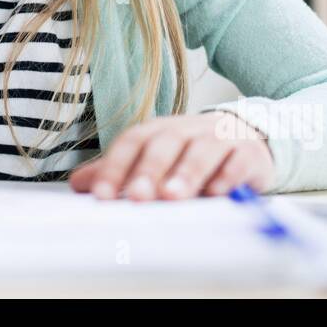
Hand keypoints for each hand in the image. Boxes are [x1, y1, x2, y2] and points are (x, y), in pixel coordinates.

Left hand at [68, 110, 274, 200]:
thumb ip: (118, 170)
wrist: (246, 136)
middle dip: (149, 170)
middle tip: (137, 197)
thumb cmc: (190, 152)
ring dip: (186, 173)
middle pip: (165, 143)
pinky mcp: (248, 152)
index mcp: (159, 131)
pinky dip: (227, 177)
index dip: (114, 167)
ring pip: (201, 150)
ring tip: (172, 197)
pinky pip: (237, 161)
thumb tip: (78, 185)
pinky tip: (216, 194)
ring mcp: (219, 138)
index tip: (100, 196)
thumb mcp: (154, 157)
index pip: (131, 143)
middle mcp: (187, 129)